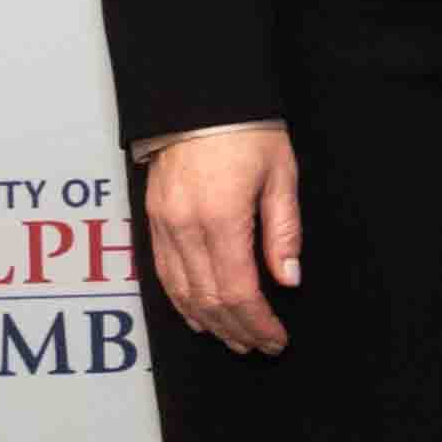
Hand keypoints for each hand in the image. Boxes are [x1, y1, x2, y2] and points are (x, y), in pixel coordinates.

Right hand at [143, 126, 302, 354]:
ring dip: (209, 323)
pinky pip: (164, 274)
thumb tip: (288, 279)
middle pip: (210, 300)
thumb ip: (284, 230)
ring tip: (234, 340)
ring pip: (182, 293)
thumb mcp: (281, 173)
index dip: (258, 322)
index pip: (239, 290)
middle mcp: (186, 228)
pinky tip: (198, 315)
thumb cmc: (247, 129)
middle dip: (237, 329)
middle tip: (260, 346)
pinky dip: (182, 301)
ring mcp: (164, 226)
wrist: (198, 96)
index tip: (276, 338)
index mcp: (222, 218)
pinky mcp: (152, 220)